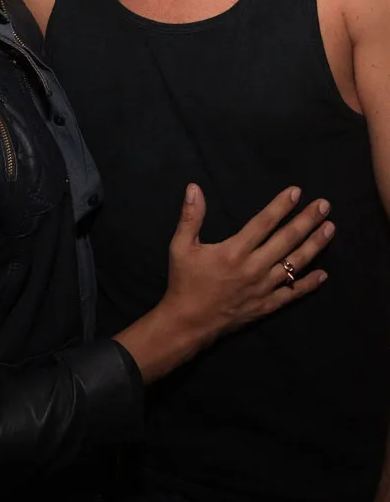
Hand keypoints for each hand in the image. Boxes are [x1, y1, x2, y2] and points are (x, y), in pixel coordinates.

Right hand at [116, 184, 332, 382]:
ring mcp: (263, 288)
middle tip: (324, 206)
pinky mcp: (267, 306)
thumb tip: (194, 187)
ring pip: (295, 264)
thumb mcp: (180, 246)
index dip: (280, 206)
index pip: (263, 223)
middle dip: (307, 220)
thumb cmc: (185, 282)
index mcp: (234, 251)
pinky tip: (324, 274)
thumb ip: (190, 217)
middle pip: (286, 240)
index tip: (296, 192)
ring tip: (330, 229)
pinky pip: (292, 294)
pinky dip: (309, 284)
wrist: (188, 323)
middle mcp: (254, 267)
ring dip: (314, 245)